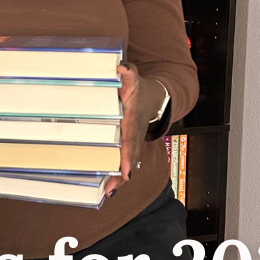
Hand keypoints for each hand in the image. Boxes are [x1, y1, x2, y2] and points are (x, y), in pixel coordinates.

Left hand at [104, 62, 157, 198]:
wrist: (153, 98)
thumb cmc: (138, 88)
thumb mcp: (134, 77)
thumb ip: (127, 72)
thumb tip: (121, 67)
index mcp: (133, 120)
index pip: (130, 139)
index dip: (127, 155)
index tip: (126, 171)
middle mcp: (134, 134)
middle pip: (130, 157)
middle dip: (122, 173)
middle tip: (112, 189)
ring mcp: (132, 142)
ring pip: (127, 162)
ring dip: (119, 178)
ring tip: (107, 192)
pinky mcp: (127, 146)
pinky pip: (122, 161)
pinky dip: (116, 175)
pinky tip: (106, 188)